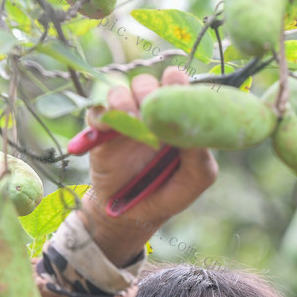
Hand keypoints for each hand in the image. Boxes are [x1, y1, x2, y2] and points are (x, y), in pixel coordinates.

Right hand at [79, 66, 217, 265]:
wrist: (134, 216)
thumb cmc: (170, 192)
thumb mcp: (196, 178)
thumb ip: (200, 153)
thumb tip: (195, 127)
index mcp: (175, 117)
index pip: (176, 83)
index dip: (176, 80)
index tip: (176, 88)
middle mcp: (150, 114)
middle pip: (146, 82)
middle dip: (150, 90)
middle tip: (153, 108)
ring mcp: (124, 122)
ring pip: (119, 92)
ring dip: (125, 101)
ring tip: (135, 122)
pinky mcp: (100, 134)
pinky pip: (96, 113)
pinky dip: (102, 116)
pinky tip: (111, 130)